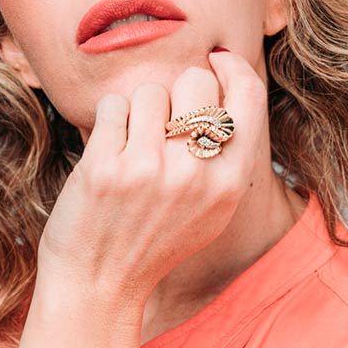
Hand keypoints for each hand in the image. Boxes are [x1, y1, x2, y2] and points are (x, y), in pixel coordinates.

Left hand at [36, 50, 267, 305]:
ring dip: (137, 110)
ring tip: (131, 145)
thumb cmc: (153, 243)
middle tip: (160, 119)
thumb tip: (226, 84)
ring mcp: (149, 171)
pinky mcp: (105, 168)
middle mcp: (195, 176)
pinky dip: (108, 121)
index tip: (214, 60)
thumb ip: (225, 158)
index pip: (248, 97)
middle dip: (176, 91)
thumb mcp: (210, 212)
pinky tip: (109, 150)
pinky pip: (112, 106)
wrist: (99, 286)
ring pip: (150, 91)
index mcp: (229, 185)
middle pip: (196, 82)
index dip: (230, 68)